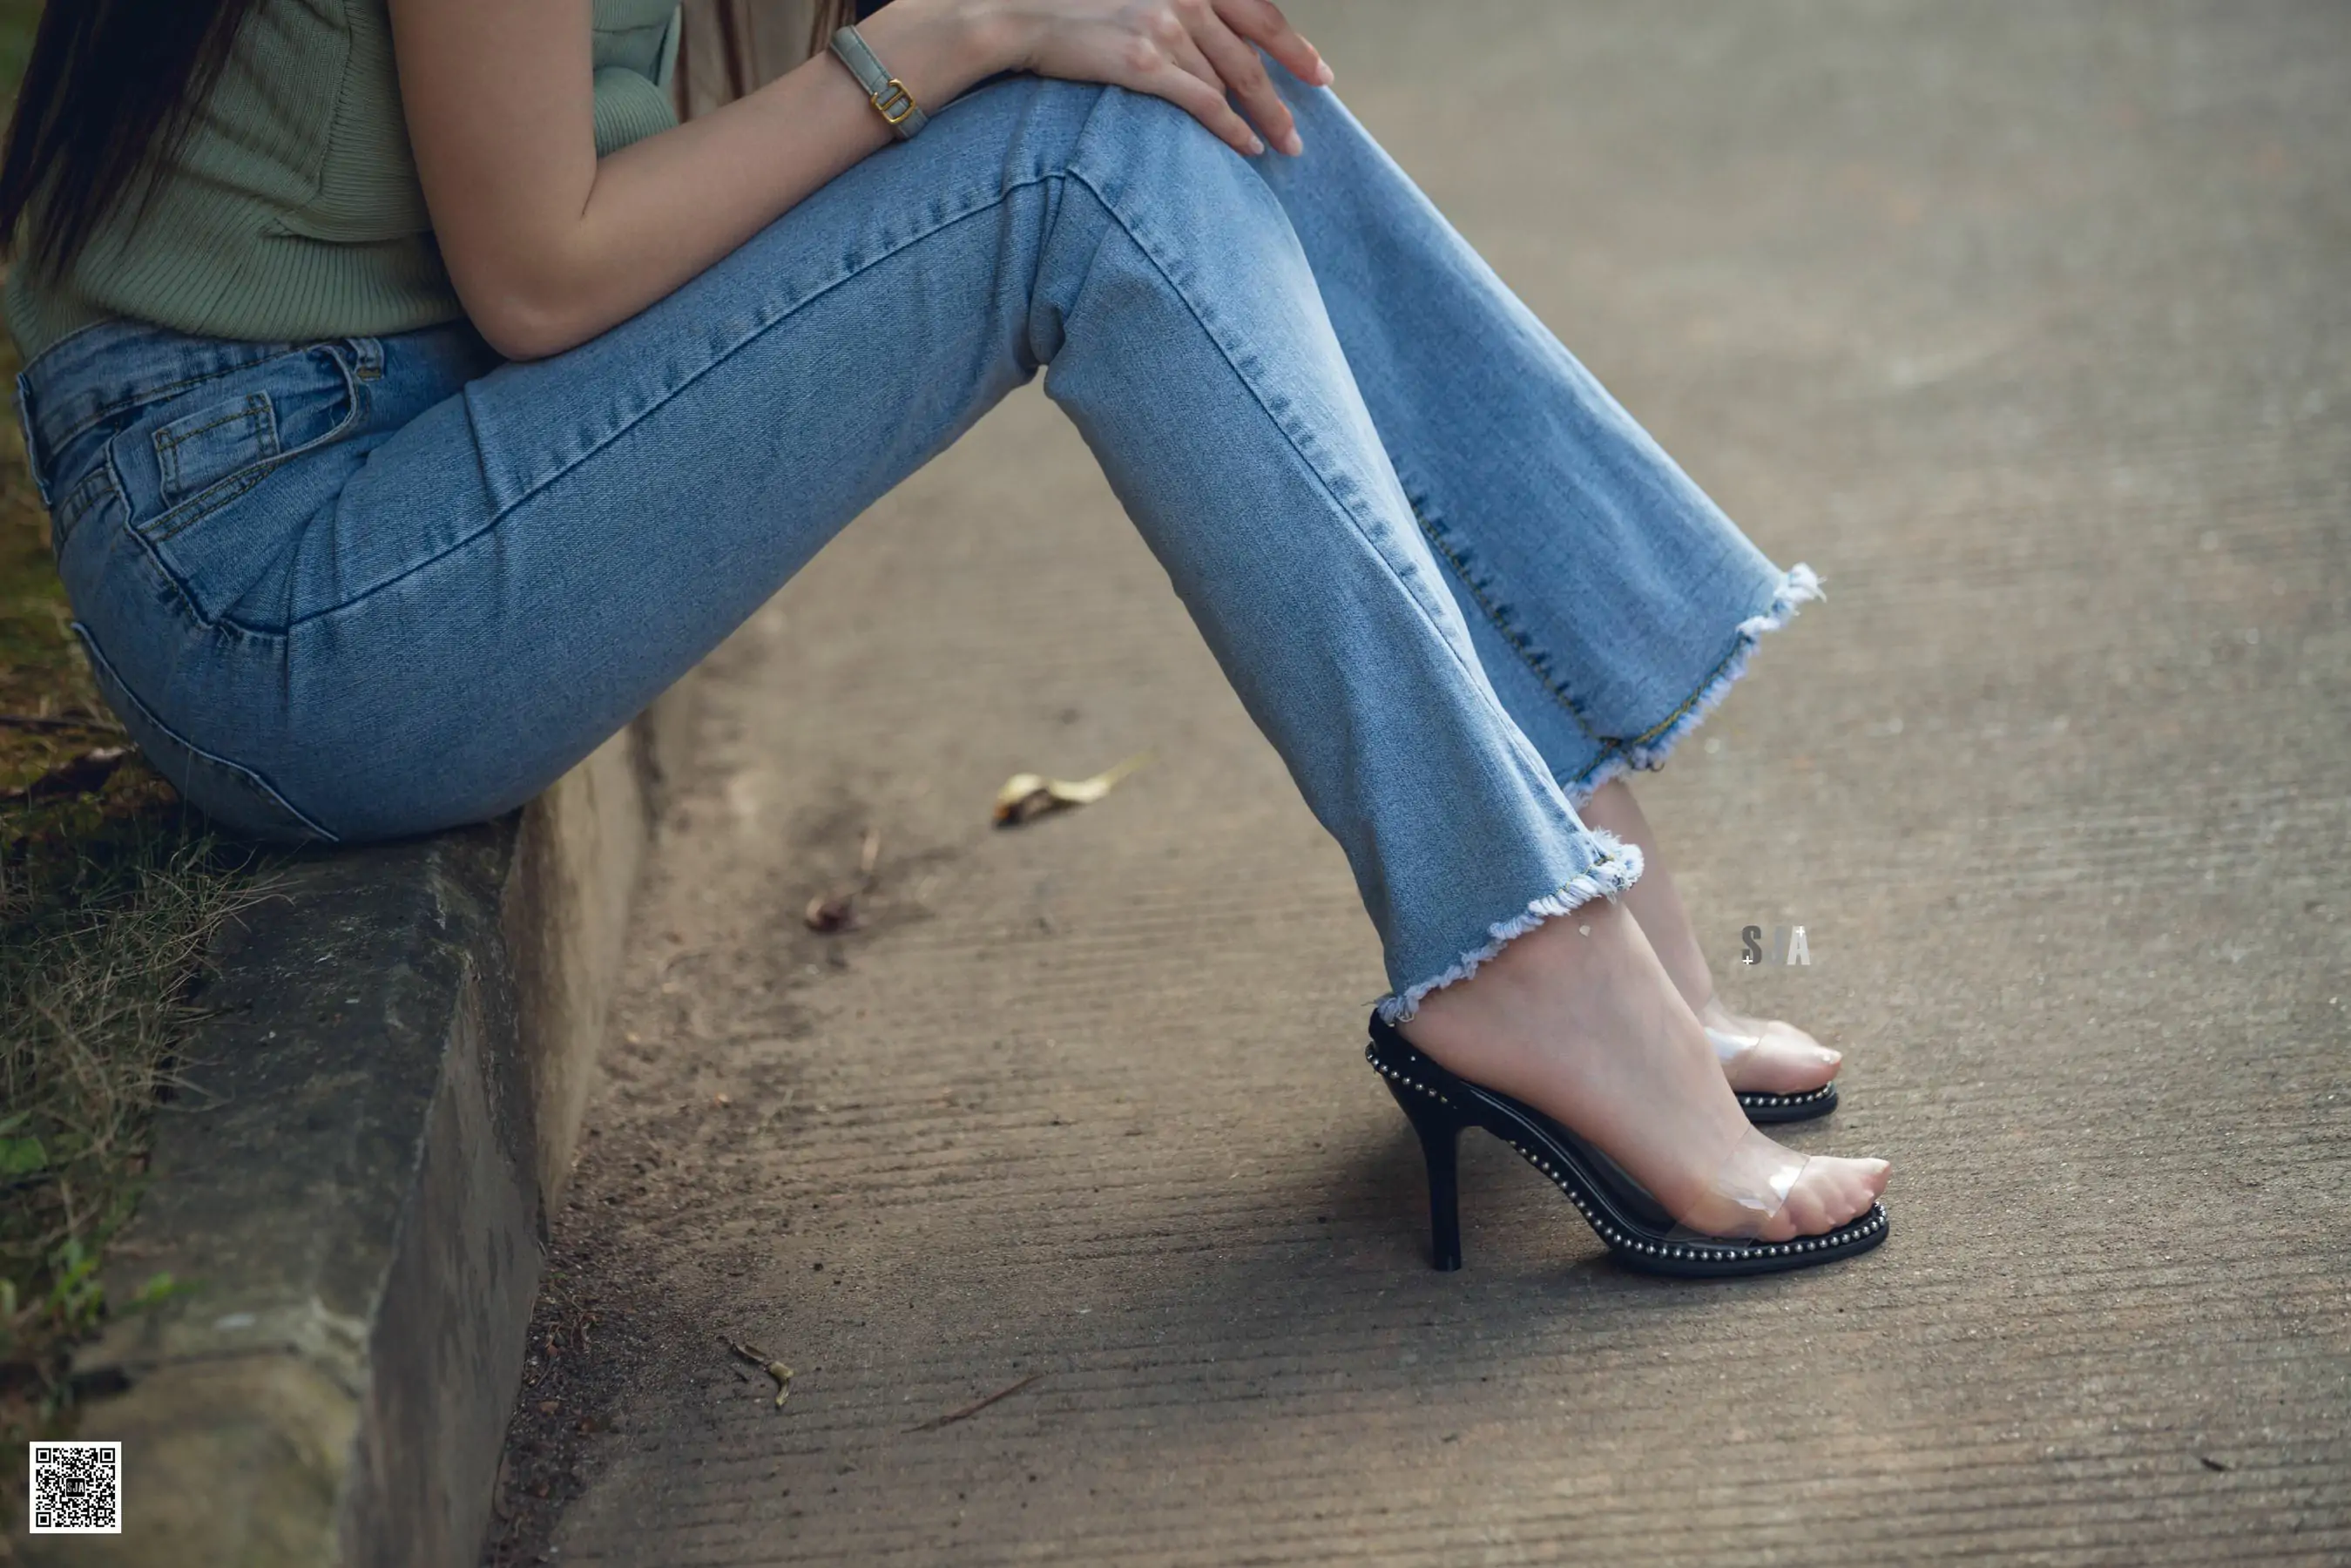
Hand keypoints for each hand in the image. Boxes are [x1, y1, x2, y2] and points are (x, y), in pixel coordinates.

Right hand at [981, 0, 1333, 157]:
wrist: (1019, 10)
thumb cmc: (1071, 1)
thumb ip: (1175, 5)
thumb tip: (1205, 36)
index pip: (1257, 10)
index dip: (1293, 44)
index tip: (1319, 72)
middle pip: (1252, 51)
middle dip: (1286, 91)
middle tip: (1307, 125)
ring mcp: (1166, 26)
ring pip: (1230, 81)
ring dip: (1261, 118)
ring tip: (1281, 145)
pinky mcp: (1144, 62)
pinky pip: (1204, 102)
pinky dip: (1231, 129)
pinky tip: (1249, 148)